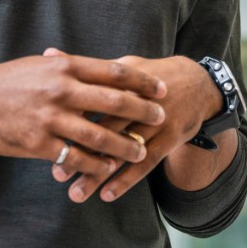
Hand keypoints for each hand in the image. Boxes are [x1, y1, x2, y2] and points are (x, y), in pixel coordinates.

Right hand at [0, 52, 167, 182]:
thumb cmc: (8, 82)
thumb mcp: (39, 65)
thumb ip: (69, 67)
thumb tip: (98, 67)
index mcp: (64, 67)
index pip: (113, 71)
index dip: (141, 82)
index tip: (160, 89)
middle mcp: (61, 90)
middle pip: (113, 102)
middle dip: (142, 112)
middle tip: (160, 118)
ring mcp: (50, 118)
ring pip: (98, 135)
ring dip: (124, 145)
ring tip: (140, 150)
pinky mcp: (39, 143)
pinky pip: (75, 157)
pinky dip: (95, 164)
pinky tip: (107, 168)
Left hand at [49, 52, 221, 202]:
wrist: (198, 83)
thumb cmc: (149, 77)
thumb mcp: (122, 67)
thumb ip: (86, 68)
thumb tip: (49, 53)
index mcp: (122, 79)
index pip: (91, 100)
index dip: (70, 120)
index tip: (48, 138)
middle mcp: (139, 99)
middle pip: (105, 129)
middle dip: (80, 153)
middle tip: (57, 174)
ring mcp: (158, 119)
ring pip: (123, 150)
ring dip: (99, 174)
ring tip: (76, 193)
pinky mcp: (171, 136)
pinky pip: (147, 162)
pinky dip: (126, 180)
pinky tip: (107, 195)